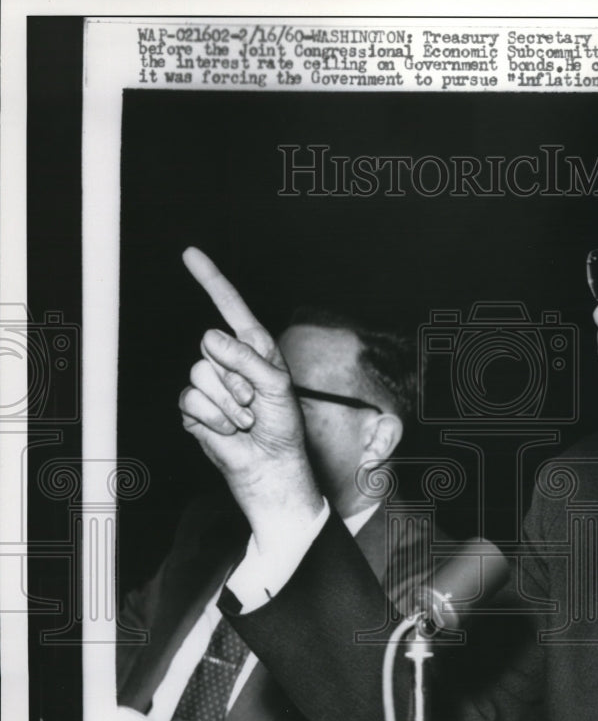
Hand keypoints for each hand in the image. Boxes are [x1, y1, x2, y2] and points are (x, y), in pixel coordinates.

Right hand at [178, 247, 323, 547]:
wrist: (270, 466)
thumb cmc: (283, 427)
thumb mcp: (277, 387)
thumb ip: (248, 359)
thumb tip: (212, 338)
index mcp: (255, 347)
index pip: (230, 307)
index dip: (211, 280)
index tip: (190, 254)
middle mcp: (230, 360)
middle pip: (211, 346)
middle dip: (236, 377)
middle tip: (255, 402)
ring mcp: (210, 383)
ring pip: (199, 375)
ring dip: (227, 403)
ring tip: (246, 419)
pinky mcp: (195, 408)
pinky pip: (190, 401)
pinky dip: (213, 418)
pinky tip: (229, 430)